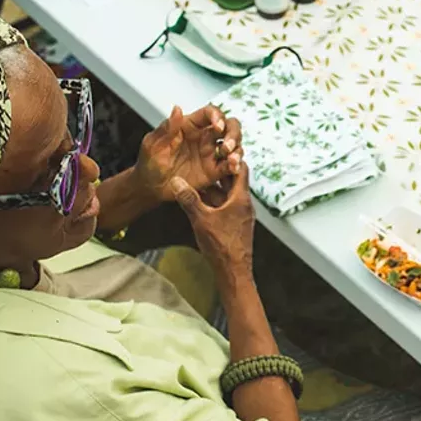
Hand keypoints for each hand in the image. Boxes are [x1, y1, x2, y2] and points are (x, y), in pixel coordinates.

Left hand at [132, 105, 242, 203]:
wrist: (151, 187)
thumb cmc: (149, 162)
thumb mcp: (153, 144)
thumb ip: (167, 128)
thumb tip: (177, 109)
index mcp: (190, 126)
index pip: (209, 113)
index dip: (217, 116)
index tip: (216, 125)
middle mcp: (204, 138)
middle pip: (228, 126)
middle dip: (233, 132)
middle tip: (227, 145)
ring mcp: (210, 154)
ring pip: (233, 145)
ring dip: (237, 149)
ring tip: (230, 158)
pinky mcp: (213, 171)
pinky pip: (228, 166)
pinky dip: (235, 166)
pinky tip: (233, 168)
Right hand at [168, 161, 254, 283]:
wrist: (234, 272)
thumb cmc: (222, 246)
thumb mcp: (201, 219)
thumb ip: (189, 199)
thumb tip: (176, 181)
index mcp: (240, 198)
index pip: (240, 168)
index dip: (229, 156)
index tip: (215, 147)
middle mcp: (243, 205)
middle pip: (232, 180)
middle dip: (217, 170)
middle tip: (202, 159)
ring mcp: (240, 216)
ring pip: (227, 195)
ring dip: (214, 188)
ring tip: (196, 178)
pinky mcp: (235, 225)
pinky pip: (225, 207)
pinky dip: (214, 202)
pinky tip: (200, 202)